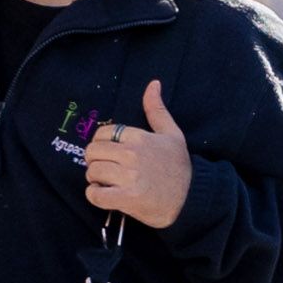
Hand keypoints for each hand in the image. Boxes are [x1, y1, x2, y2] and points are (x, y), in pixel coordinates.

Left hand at [78, 81, 194, 229]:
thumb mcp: (172, 134)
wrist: (191, 199)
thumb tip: (153, 83)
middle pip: (92, 152)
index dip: (102, 144)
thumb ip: (157, 110)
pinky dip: (95, 195)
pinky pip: (94, 194)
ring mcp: (128, 177)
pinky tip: (106, 195)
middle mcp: (132, 154)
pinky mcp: (126, 198)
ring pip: (92, 172)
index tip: (110, 154)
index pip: (102, 134)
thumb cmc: (179, 167)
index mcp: (139, 137)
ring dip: (96, 179)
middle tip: (108, 170)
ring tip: (109, 183)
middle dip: (96, 161)